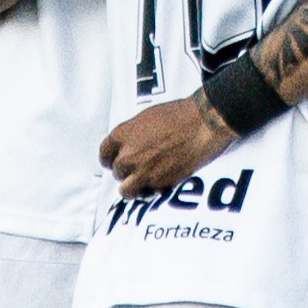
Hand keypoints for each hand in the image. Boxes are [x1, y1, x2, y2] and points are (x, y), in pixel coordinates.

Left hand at [99, 94, 235, 196]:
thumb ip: (133, 134)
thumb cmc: (179, 115)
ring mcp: (143, 171)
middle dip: (127, 171)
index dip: (110, 159)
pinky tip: (161, 182)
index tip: (115, 162)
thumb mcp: (146, 117)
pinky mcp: (160, 183)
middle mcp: (128, 155)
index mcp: (121, 135)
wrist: (203, 124)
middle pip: (117, 172)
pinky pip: (149, 193)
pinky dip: (153, 190)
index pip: (104, 154)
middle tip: (139, 168)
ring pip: (126, 191)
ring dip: (133, 188)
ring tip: (143, 185)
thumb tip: (131, 144)